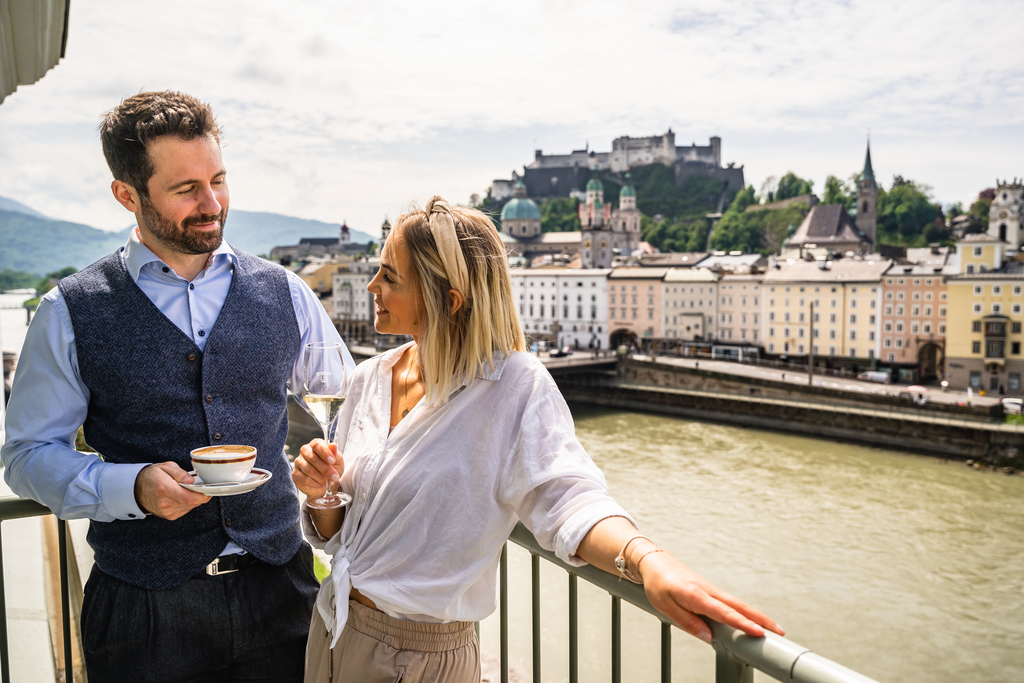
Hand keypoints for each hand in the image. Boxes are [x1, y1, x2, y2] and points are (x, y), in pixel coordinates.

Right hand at [134, 462, 210, 519]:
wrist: (137, 489)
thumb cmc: (152, 476)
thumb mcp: (166, 467)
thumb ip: (180, 473)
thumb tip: (191, 481)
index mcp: (164, 488)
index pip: (189, 498)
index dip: (202, 496)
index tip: (208, 490)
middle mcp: (165, 503)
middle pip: (191, 503)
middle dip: (199, 495)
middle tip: (198, 486)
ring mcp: (166, 511)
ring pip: (190, 507)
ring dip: (193, 499)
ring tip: (186, 490)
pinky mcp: (168, 516)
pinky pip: (185, 510)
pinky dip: (187, 503)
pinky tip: (181, 496)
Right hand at [292, 439, 342, 498]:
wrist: (327, 481)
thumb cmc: (333, 467)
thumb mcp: (337, 460)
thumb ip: (335, 454)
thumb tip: (333, 445)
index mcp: (315, 444)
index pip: (317, 445)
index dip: (325, 453)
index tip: (332, 461)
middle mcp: (305, 451)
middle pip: (313, 458)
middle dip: (326, 469)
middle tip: (334, 477)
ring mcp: (298, 462)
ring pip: (309, 470)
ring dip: (321, 478)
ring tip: (329, 482)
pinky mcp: (295, 474)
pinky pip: (304, 479)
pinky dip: (315, 484)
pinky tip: (321, 485)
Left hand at [639, 551, 784, 643]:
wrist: (655, 561)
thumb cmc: (658, 583)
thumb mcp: (665, 606)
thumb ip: (687, 622)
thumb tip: (708, 637)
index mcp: (696, 596)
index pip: (724, 613)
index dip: (742, 624)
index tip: (759, 632)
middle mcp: (708, 591)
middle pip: (739, 607)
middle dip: (761, 619)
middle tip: (780, 632)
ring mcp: (712, 590)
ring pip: (738, 604)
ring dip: (757, 615)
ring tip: (774, 628)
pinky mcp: (712, 591)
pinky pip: (732, 602)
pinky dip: (746, 611)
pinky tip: (754, 619)